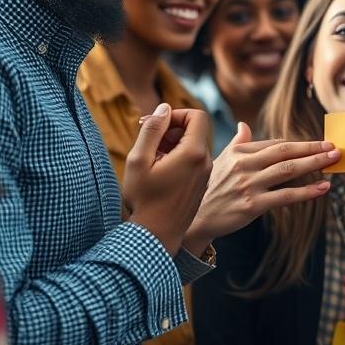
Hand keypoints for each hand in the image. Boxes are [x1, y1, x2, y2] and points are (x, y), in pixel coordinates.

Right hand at [123, 103, 212, 255]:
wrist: (156, 236)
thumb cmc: (144, 200)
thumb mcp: (139, 160)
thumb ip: (152, 130)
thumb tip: (164, 108)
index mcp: (193, 153)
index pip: (196, 116)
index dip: (175, 114)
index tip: (155, 126)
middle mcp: (205, 162)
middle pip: (195, 130)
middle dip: (171, 130)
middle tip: (148, 142)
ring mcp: (205, 175)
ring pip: (193, 146)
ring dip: (172, 146)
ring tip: (151, 160)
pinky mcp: (200, 185)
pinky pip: (193, 162)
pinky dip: (177, 159)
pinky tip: (158, 173)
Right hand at [182, 122, 337, 254]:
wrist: (195, 219)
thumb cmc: (210, 189)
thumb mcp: (220, 161)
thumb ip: (237, 143)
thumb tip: (244, 125)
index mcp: (239, 152)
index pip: (275, 143)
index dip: (299, 144)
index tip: (317, 144)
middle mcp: (244, 165)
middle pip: (285, 152)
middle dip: (312, 148)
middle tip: (333, 146)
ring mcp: (249, 185)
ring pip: (288, 170)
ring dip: (314, 163)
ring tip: (334, 159)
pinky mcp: (252, 205)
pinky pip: (286, 196)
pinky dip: (307, 191)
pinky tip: (323, 188)